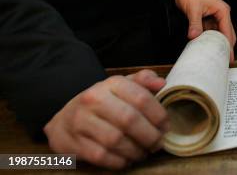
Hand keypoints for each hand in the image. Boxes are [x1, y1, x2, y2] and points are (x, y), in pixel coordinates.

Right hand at [44, 70, 168, 169]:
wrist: (64, 119)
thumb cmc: (103, 103)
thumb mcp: (122, 86)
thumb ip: (143, 81)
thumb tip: (162, 83)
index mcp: (111, 83)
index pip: (141, 98)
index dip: (159, 115)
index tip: (166, 127)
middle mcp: (93, 99)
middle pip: (130, 120)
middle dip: (150, 136)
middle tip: (158, 143)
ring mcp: (80, 121)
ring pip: (116, 140)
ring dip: (135, 151)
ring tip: (143, 152)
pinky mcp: (71, 142)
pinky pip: (101, 156)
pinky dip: (119, 161)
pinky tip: (127, 160)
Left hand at [175, 0, 236, 59]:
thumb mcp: (193, 8)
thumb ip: (194, 23)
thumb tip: (194, 37)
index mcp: (222, 11)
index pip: (228, 32)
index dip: (229, 46)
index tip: (229, 57)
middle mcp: (221, 15)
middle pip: (227, 34)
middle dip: (227, 47)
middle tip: (225, 62)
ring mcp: (214, 17)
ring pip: (219, 34)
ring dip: (217, 44)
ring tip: (217, 57)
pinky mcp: (207, 19)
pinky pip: (210, 32)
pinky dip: (209, 39)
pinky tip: (207, 48)